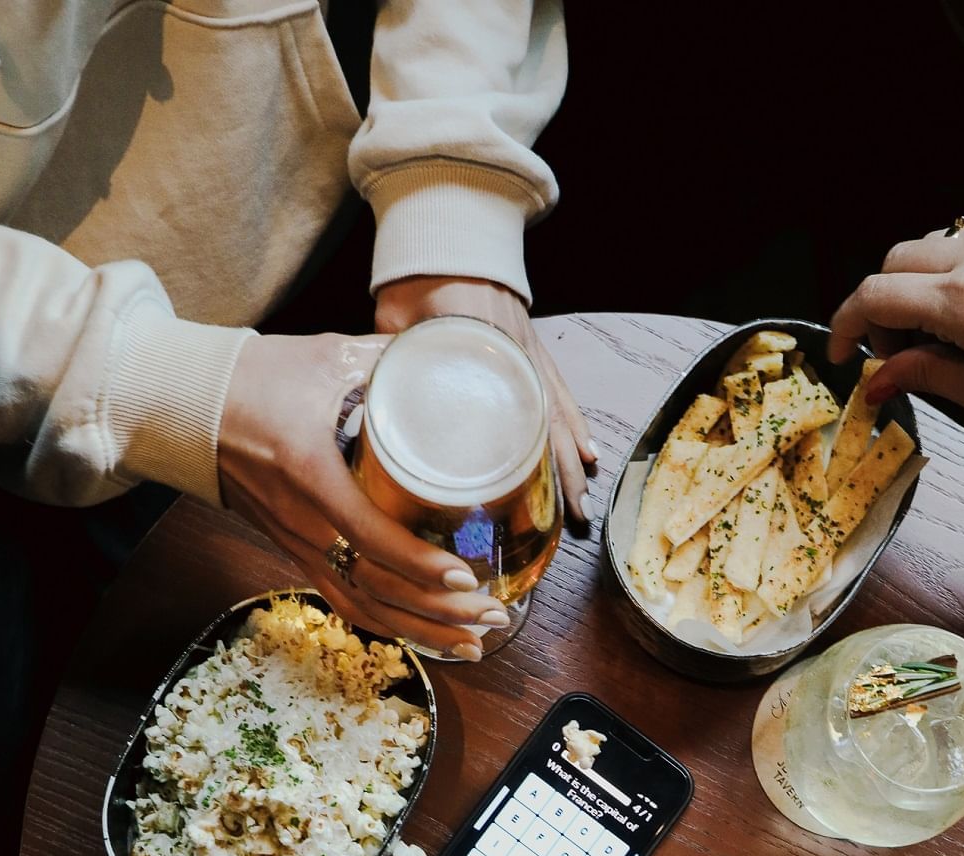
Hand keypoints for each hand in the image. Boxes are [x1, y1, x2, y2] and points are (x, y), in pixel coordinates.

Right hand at [218, 332, 501, 659]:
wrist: (191, 408)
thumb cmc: (258, 378)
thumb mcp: (328, 358)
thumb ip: (392, 358)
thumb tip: (456, 354)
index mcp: (308, 472)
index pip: (367, 534)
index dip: (417, 564)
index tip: (463, 577)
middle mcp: (301, 521)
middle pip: (375, 587)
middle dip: (439, 612)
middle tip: (494, 617)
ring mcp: (297, 544)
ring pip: (362, 605)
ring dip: (420, 632)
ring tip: (474, 645)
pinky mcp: (296, 553)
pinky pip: (345, 602)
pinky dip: (389, 626)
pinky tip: (426, 638)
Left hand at [375, 276, 597, 524]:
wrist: (445, 227)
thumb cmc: (414, 277)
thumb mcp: (394, 321)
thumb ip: (390, 363)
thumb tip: (377, 408)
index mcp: (483, 350)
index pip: (513, 413)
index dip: (531, 461)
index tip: (537, 501)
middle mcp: (516, 354)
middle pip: (549, 425)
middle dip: (563, 475)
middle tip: (573, 519)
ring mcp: (529, 350)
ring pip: (560, 412)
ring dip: (573, 457)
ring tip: (582, 499)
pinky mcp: (533, 345)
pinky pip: (561, 389)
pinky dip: (575, 422)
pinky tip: (586, 450)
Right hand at [828, 223, 963, 441]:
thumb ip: (926, 378)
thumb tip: (879, 380)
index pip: (876, 295)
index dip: (845, 324)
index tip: (843, 351)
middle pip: (896, 261)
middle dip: (882, 306)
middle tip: (898, 354)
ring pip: (933, 247)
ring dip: (919, 288)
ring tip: (941, 338)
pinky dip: (958, 276)